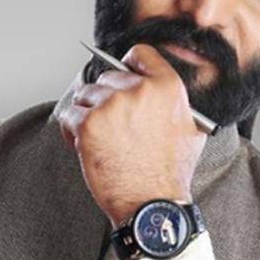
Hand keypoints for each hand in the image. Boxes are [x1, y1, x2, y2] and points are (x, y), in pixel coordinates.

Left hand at [58, 44, 206, 228]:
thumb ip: (173, 102)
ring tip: (101, 140)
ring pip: (85, 95)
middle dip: (105, 100)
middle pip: (107, 77)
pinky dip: (72, 131)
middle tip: (112, 126)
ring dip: (87, 114)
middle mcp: (139, 90)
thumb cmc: (170, 173)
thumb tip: (157, 88)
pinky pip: (69, 115)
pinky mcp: (89, 124)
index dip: (128, 66)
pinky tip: (86, 146)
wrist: (153, 204)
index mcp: (167, 87)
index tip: (121, 78)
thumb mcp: (190, 129)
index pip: (139, 54)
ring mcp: (112, 105)